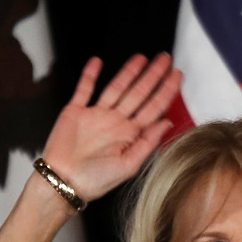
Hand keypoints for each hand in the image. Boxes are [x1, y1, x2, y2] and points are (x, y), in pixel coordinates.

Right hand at [41, 53, 182, 202]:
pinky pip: (84, 89)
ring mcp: (97, 115)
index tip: (177, 76)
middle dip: (153, 76)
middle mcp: (116, 122)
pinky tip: (98, 62)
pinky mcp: (76, 112)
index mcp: (131, 135)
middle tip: (166, 59)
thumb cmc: (96, 181)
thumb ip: (148, 143)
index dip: (166, 91)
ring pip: (116, 88)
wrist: (64, 182)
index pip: (153, 108)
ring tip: (142, 58)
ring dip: (128, 72)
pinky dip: (89, 75)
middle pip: (139, 93)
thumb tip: (167, 122)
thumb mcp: (129, 165)